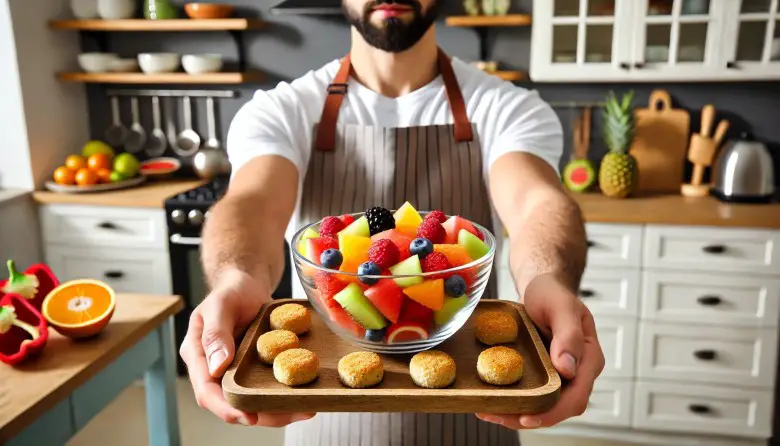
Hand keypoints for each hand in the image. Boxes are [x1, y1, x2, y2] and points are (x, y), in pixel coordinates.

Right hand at [179, 268, 315, 426]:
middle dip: (259, 415)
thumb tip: (217, 367)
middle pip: (230, 403)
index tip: (250, 417)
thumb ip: (216, 333)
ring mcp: (232, 372)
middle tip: (291, 414)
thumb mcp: (221, 304)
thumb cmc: (232, 290)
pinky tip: (303, 399)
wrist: (246, 284)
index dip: (226, 408)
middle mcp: (212, 369)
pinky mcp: (249, 372)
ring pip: (249, 402)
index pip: (207, 390)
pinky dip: (280, 397)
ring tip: (304, 411)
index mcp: (197, 355)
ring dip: (275, 411)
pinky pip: (262, 390)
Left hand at [476, 274, 603, 428]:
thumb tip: (568, 370)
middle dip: (530, 417)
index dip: (554, 412)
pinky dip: (514, 400)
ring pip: (544, 405)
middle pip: (559, 407)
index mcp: (589, 359)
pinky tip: (492, 400)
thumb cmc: (552, 294)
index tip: (528, 418)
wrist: (540, 288)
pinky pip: (532, 393)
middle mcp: (577, 372)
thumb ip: (568, 336)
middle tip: (497, 415)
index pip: (577, 396)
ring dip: (517, 413)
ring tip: (488, 412)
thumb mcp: (561, 308)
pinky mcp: (543, 374)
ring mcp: (560, 375)